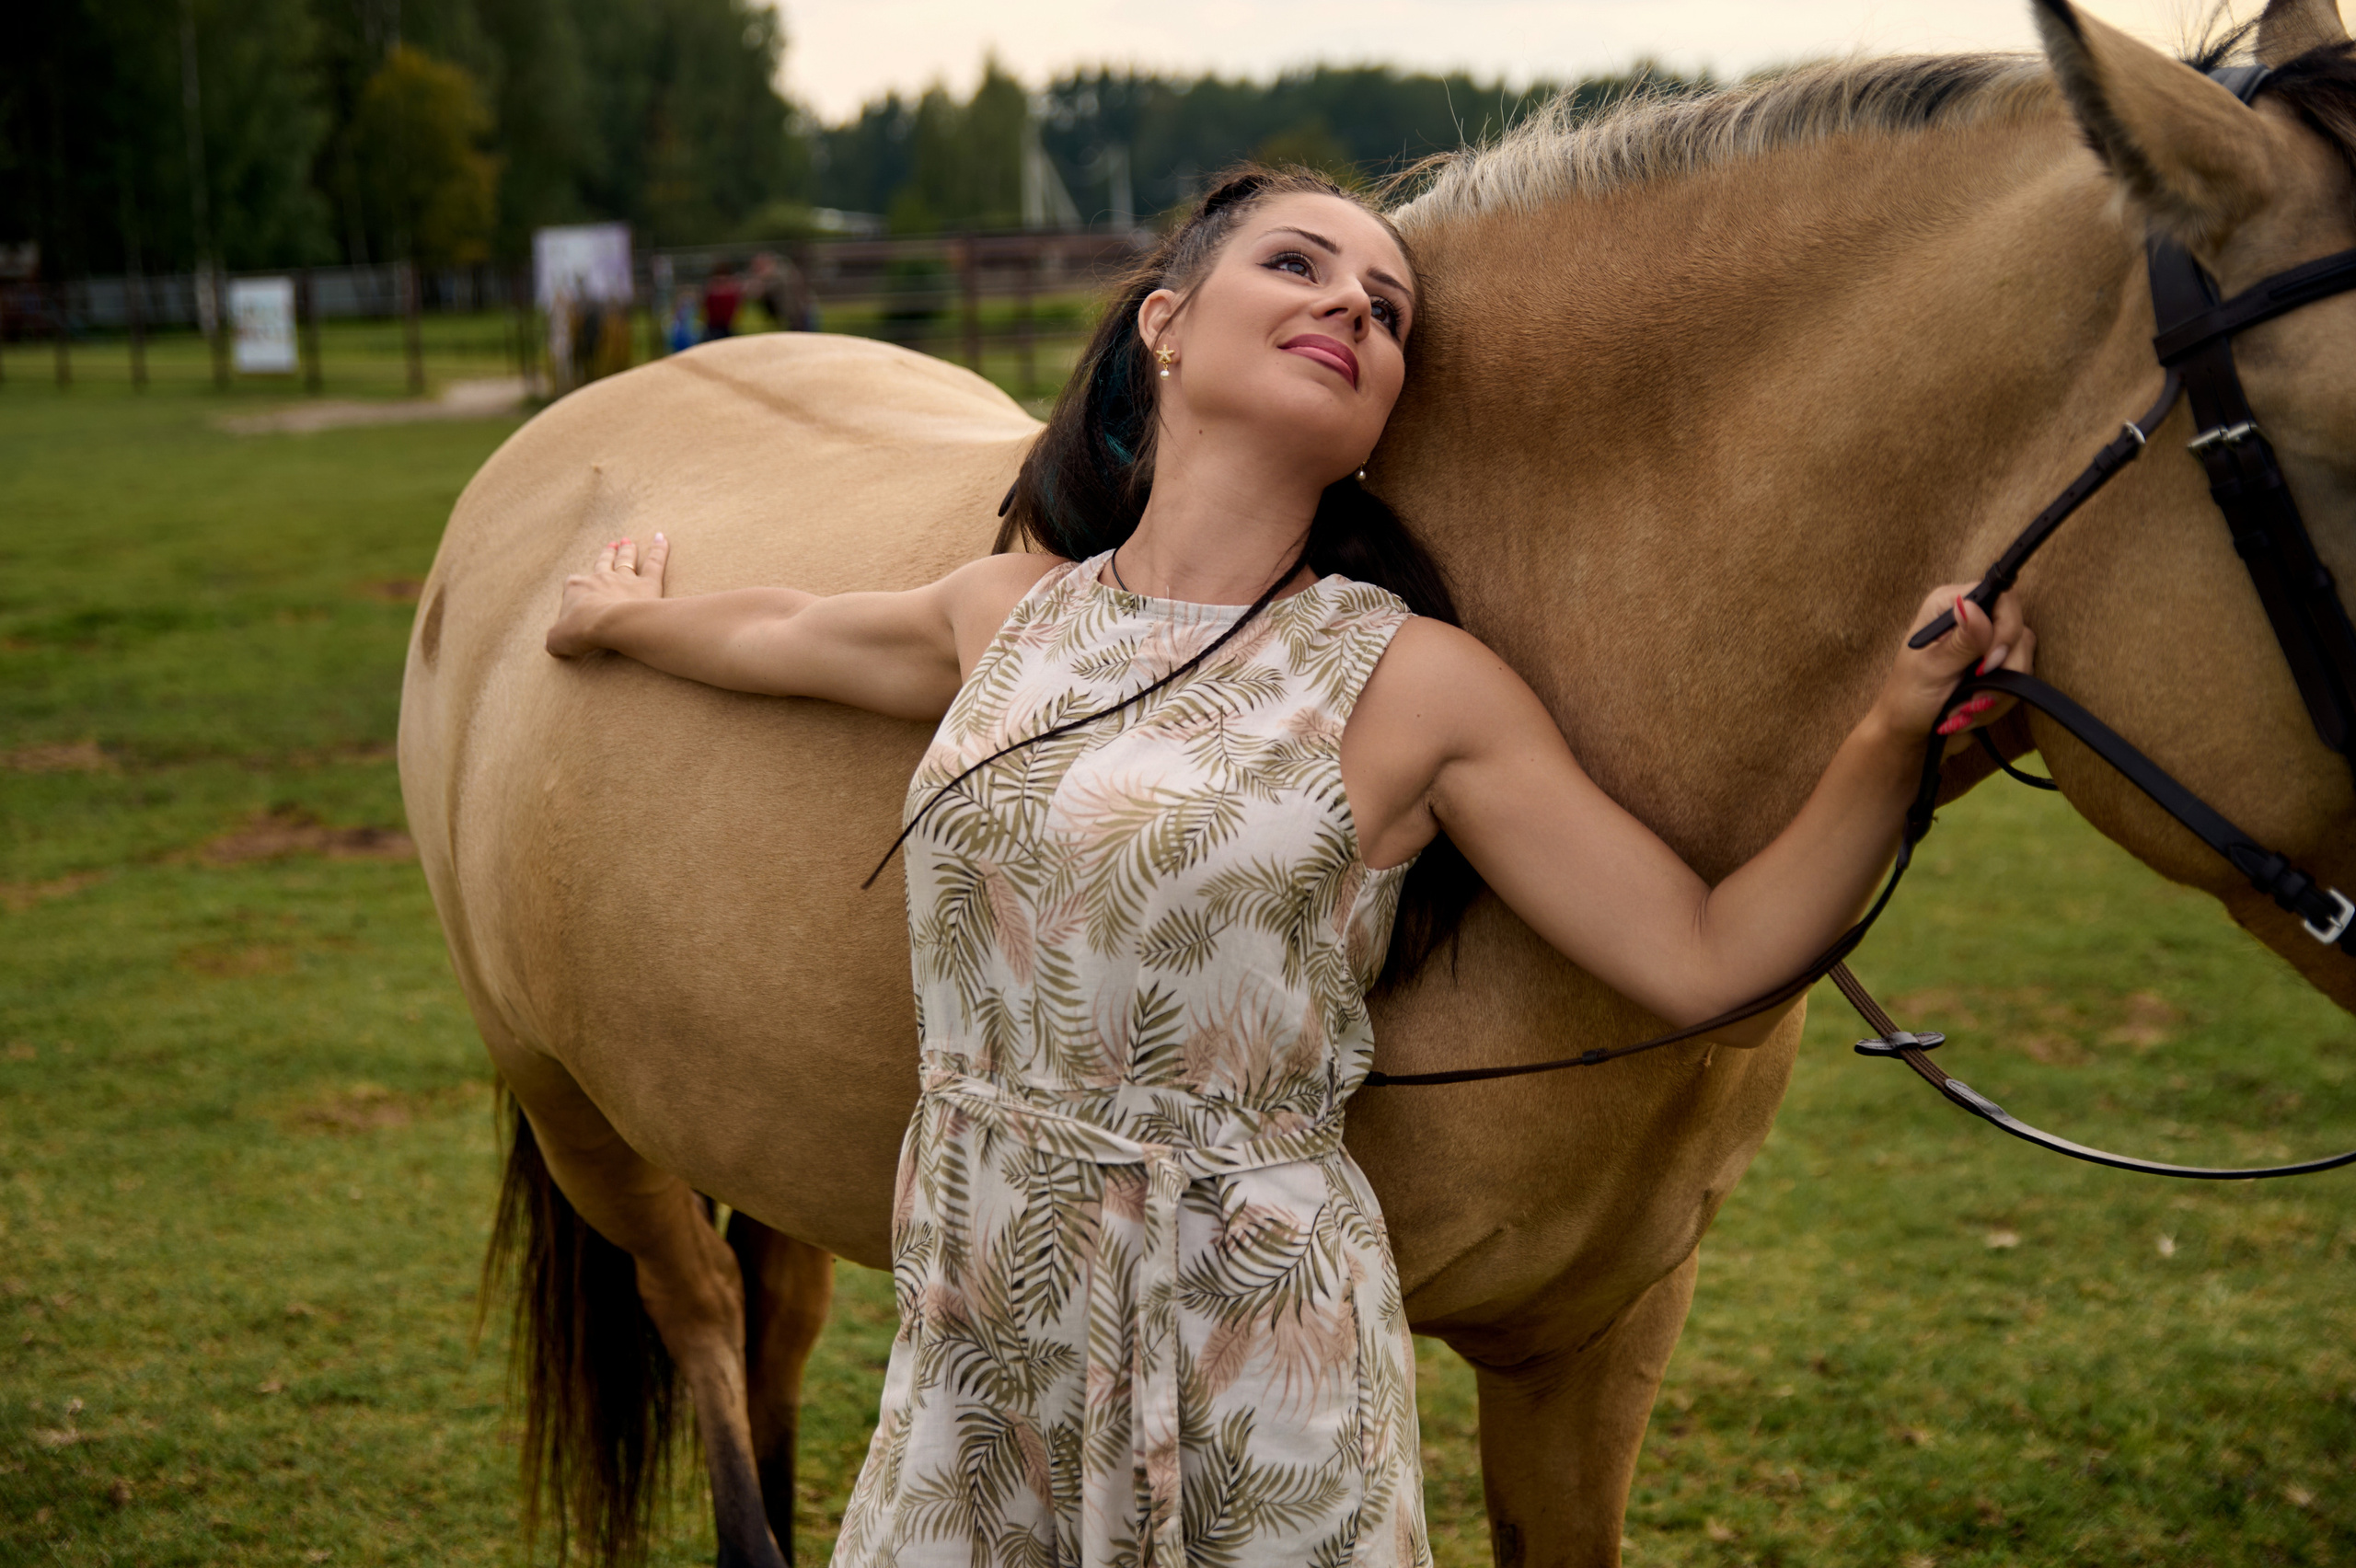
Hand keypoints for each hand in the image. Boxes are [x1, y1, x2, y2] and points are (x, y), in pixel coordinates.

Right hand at [546, 534, 670, 657]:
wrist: (611, 624)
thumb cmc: (582, 630)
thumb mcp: (558, 639)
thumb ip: (556, 639)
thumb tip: (554, 644)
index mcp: (577, 588)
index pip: (574, 585)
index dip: (575, 590)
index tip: (576, 592)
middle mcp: (600, 579)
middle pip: (603, 564)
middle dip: (606, 555)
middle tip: (611, 545)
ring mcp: (624, 580)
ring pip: (625, 561)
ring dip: (627, 551)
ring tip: (627, 542)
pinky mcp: (648, 584)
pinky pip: (655, 562)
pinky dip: (659, 549)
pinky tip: (661, 537)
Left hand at [1872, 584, 2036, 742]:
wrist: (1911, 730)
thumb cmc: (1909, 696)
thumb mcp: (1933, 669)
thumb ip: (1959, 642)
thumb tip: (1972, 607)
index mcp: (1948, 605)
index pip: (2001, 597)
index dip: (2004, 630)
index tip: (1987, 664)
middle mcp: (1972, 616)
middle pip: (2018, 630)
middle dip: (2000, 670)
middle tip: (1973, 697)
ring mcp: (1987, 641)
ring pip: (2022, 657)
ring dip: (1997, 691)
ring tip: (1964, 708)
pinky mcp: (1997, 664)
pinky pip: (2019, 677)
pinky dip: (1999, 699)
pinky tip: (1972, 710)